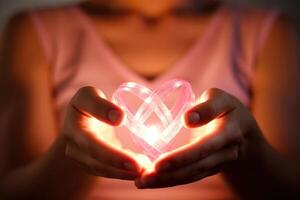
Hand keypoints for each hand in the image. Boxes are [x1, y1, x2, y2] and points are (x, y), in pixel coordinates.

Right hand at [62, 86, 139, 179]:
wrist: (81, 121)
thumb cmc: (89, 104)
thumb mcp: (90, 95)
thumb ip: (101, 104)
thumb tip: (119, 117)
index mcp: (74, 127)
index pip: (89, 139)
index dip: (107, 145)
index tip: (130, 146)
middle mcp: (74, 147)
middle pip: (95, 159)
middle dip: (117, 164)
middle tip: (140, 168)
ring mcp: (82, 160)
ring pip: (103, 171)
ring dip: (124, 172)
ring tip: (145, 170)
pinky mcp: (93, 168)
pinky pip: (110, 173)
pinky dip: (126, 172)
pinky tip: (143, 170)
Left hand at [135, 88, 262, 187]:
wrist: (244, 133)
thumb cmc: (227, 110)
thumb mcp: (222, 99)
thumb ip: (208, 106)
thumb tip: (187, 118)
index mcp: (228, 132)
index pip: (205, 147)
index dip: (183, 157)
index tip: (159, 163)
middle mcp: (224, 153)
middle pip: (196, 167)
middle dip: (169, 174)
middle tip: (143, 178)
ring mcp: (216, 164)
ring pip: (191, 176)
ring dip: (166, 181)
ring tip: (141, 182)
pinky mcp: (207, 169)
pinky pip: (189, 177)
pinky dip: (169, 180)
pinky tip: (150, 181)